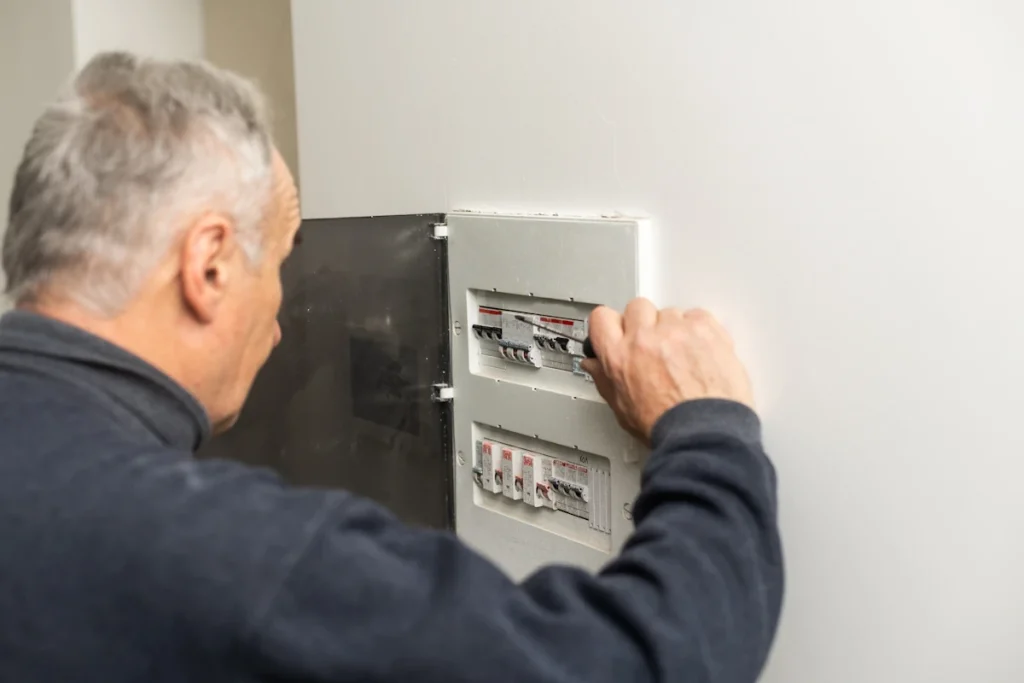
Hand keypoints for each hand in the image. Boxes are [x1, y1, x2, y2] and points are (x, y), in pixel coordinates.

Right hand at [582, 299, 753, 443]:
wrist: (704, 432)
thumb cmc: (666, 426)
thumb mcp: (622, 408)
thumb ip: (605, 380)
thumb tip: (595, 366)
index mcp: (618, 356)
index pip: (602, 318)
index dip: (611, 324)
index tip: (619, 330)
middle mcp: (644, 338)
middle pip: (637, 308)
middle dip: (644, 323)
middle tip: (654, 345)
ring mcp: (675, 331)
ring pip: (669, 312)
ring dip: (673, 328)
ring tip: (683, 355)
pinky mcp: (704, 330)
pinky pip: (697, 315)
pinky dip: (699, 329)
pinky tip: (700, 350)